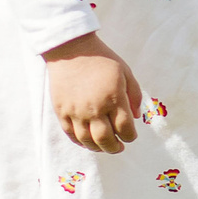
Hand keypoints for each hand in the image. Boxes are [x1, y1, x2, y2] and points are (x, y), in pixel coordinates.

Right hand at [46, 32, 143, 153]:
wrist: (71, 50)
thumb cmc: (102, 60)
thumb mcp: (126, 72)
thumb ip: (134, 95)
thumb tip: (136, 117)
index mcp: (113, 98)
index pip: (125, 128)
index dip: (130, 137)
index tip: (131, 136)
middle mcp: (94, 108)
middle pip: (106, 139)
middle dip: (115, 148)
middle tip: (119, 147)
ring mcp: (76, 111)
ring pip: (87, 141)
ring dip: (98, 148)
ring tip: (104, 147)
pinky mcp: (61, 111)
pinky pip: (71, 134)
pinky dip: (80, 142)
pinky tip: (88, 142)